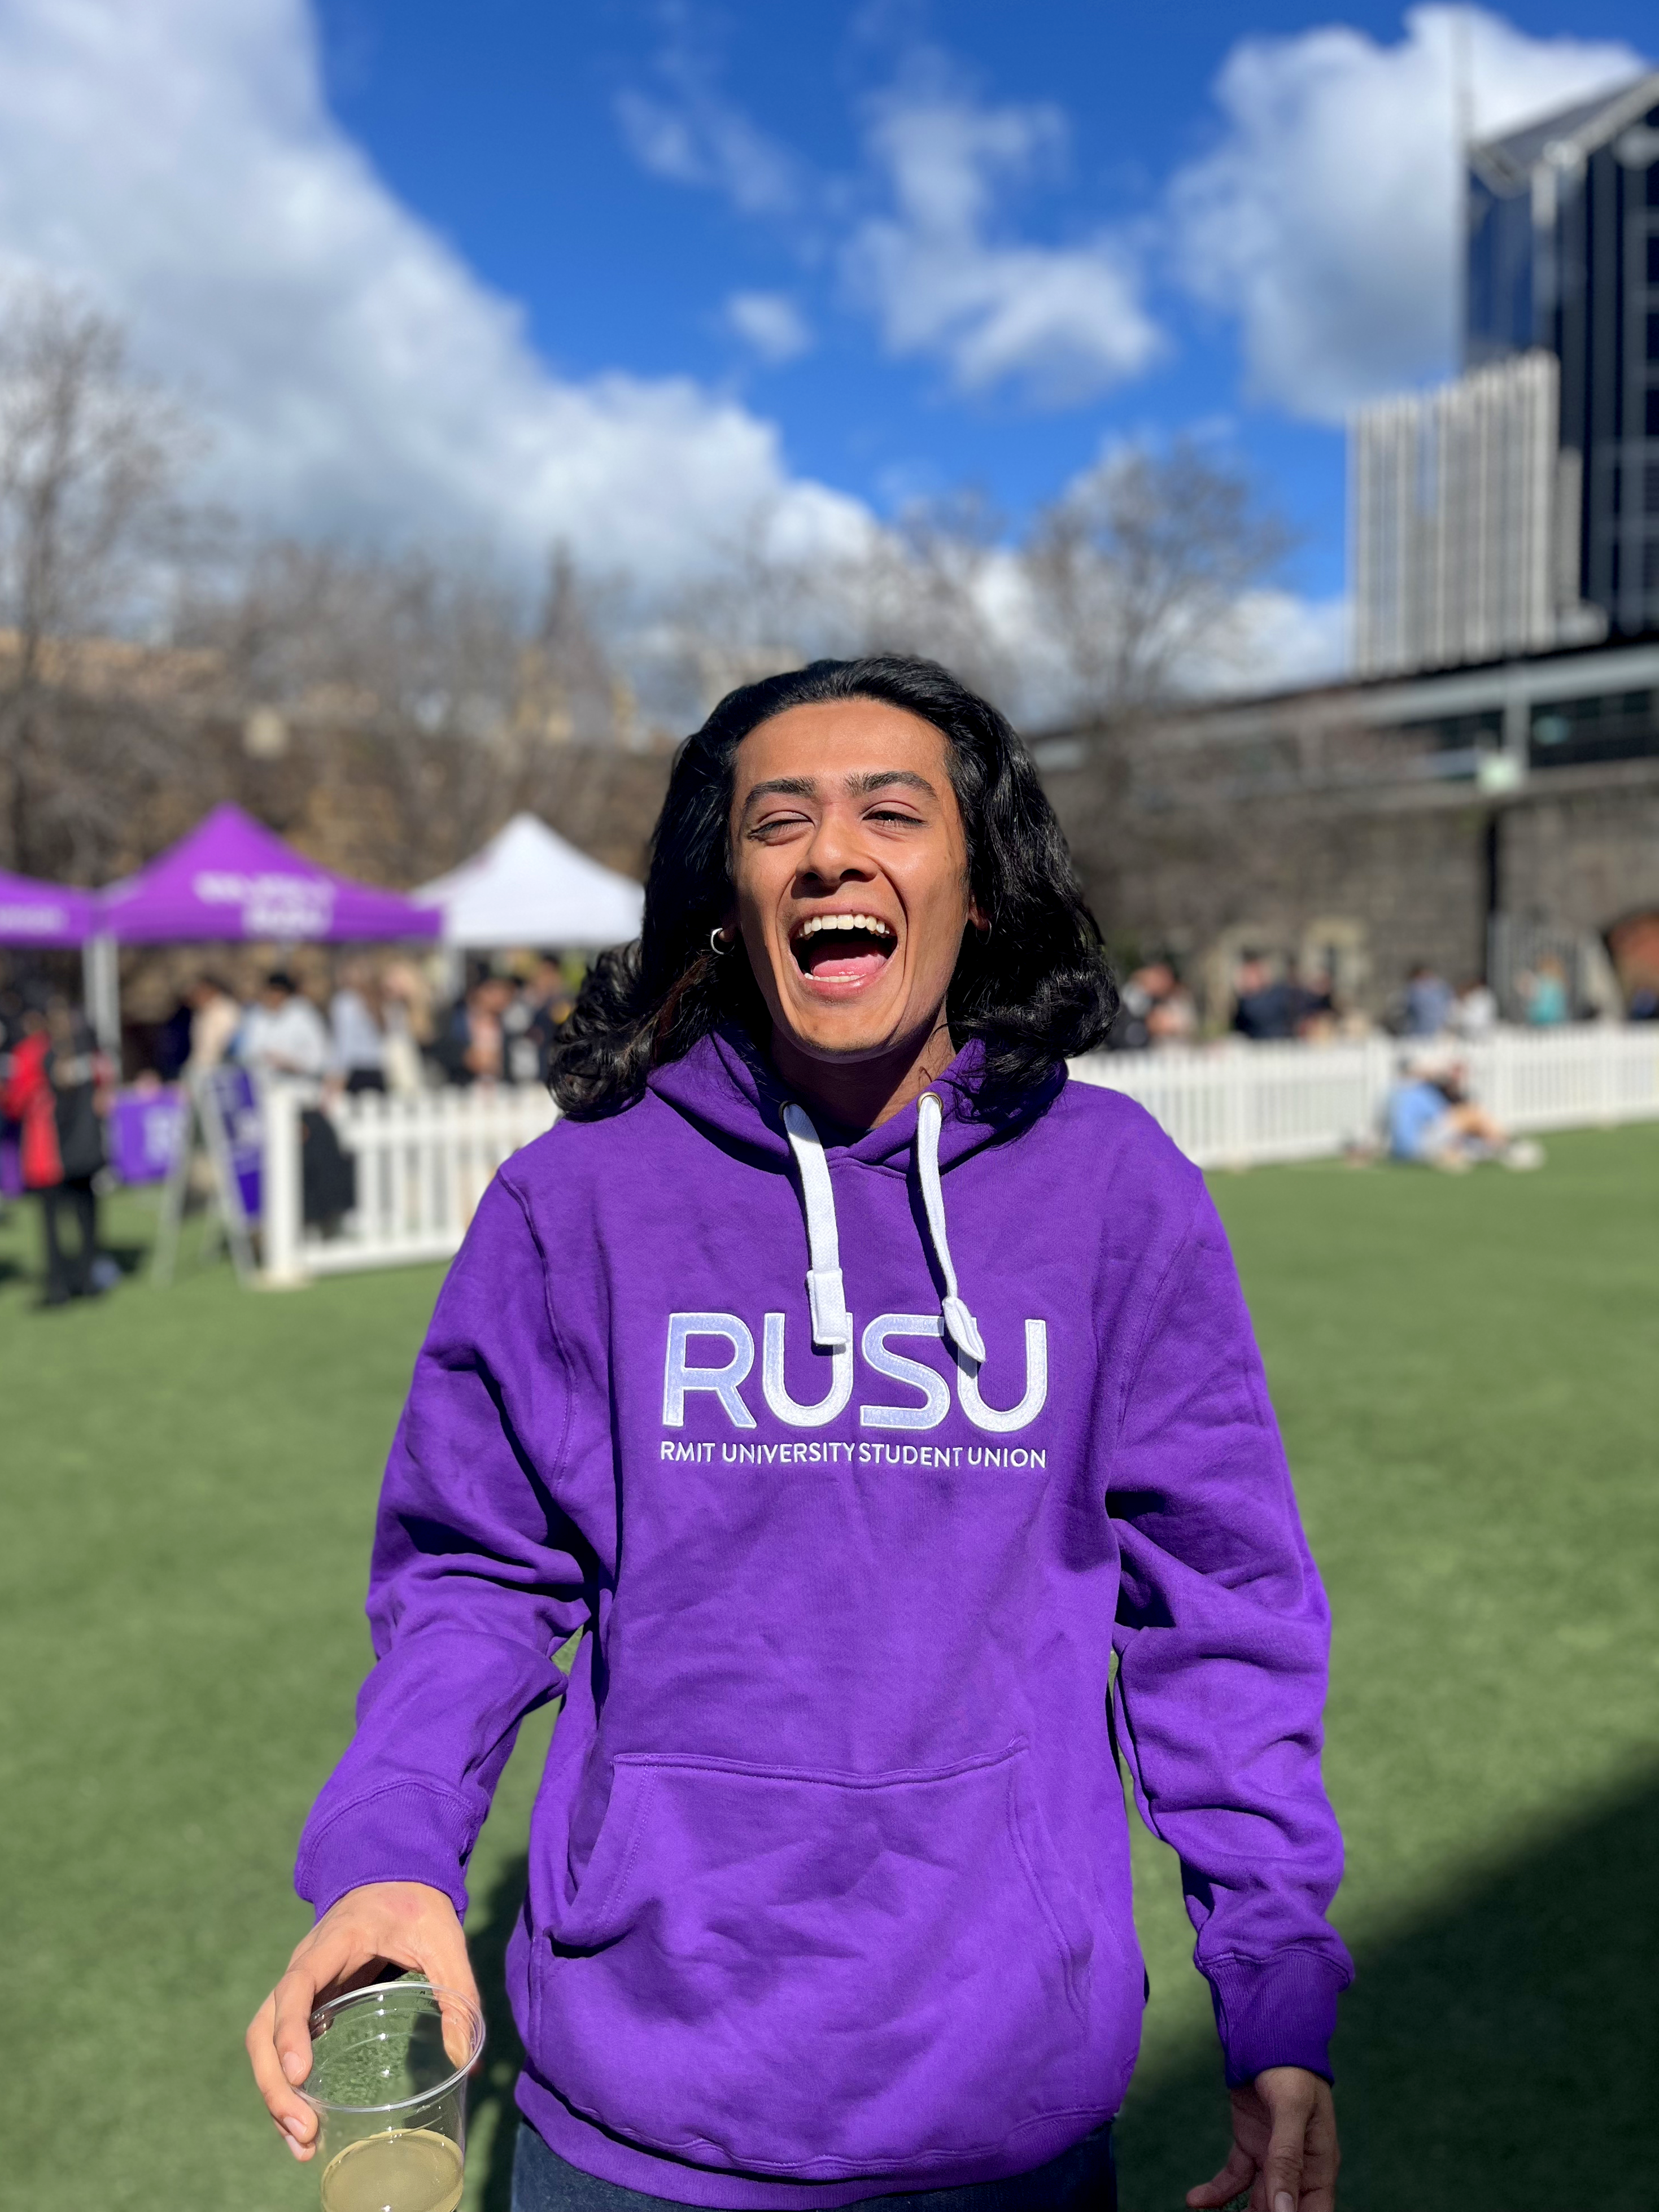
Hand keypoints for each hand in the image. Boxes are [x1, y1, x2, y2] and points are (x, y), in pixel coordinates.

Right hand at [245, 1880, 477, 2163]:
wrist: (394, 1874)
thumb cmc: (419, 1906)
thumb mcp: (445, 1940)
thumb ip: (458, 1993)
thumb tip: (468, 2059)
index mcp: (333, 1942)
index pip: (297, 1985)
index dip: (291, 2028)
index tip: (299, 2072)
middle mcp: (304, 1966)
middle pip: (264, 2026)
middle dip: (275, 2082)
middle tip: (304, 2130)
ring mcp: (300, 1986)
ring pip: (263, 2042)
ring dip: (274, 2093)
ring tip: (301, 2142)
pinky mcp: (307, 2004)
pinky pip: (279, 2046)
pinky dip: (283, 2086)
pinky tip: (302, 2123)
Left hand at [1187, 2067, 1337, 2211]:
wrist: (1268, 2033)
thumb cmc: (1291, 2069)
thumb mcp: (1292, 2110)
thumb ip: (1287, 2159)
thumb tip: (1284, 2211)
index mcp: (1319, 2164)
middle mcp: (1298, 2167)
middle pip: (1282, 2210)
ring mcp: (1272, 2157)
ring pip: (1257, 2201)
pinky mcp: (1250, 2146)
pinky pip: (1234, 2179)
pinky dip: (1216, 2193)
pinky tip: (1195, 2200)